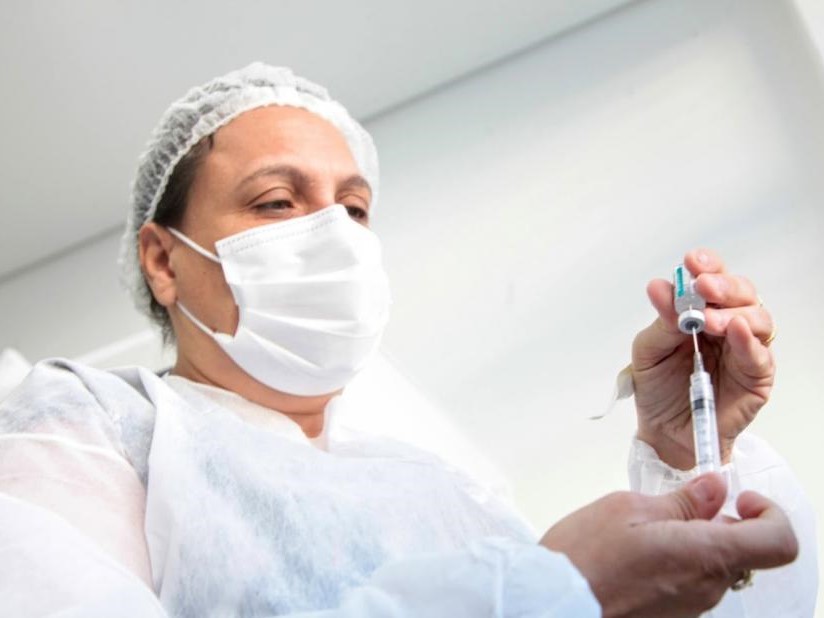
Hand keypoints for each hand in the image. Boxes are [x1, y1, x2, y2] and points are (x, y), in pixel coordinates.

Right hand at [541, 474, 797, 617]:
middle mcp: (706, 588)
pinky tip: (639, 551)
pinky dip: (676, 561)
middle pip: (742, 551)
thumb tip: (714, 488)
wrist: (551, 601)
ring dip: (693, 541)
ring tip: (648, 527)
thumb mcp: (630, 507)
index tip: (737, 498)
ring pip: (713, 566)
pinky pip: (689, 583)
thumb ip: (682, 501)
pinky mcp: (670, 615)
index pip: (777, 541)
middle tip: (680, 503)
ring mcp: (689, 607)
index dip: (768, 513)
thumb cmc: (583, 557)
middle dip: (719, 522)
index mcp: (704, 555)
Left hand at [632, 249, 774, 468]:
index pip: (712, 280)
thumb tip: (660, 287)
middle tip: (704, 286)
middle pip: (741, 294)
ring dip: (734, 312)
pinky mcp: (756, 378)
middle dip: (723, 285)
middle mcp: (727, 327)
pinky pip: (760, 355)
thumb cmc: (658, 389)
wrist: (664, 433)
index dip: (707, 266)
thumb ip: (660, 321)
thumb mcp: (648, 351)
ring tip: (709, 319)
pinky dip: (749, 341)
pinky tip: (735, 331)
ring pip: (758, 319)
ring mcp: (745, 351)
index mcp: (701, 313)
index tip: (692, 261)